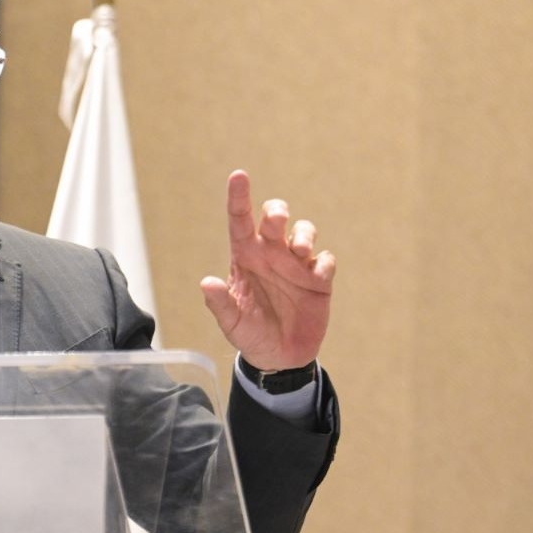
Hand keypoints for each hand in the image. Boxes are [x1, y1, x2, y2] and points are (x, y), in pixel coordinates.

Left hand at [200, 170, 335, 370]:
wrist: (281, 357)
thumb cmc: (251, 335)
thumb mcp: (232, 324)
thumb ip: (220, 304)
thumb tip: (206, 283)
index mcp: (245, 258)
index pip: (240, 221)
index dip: (239, 197)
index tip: (238, 175)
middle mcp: (271, 255)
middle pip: (275, 217)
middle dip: (278, 211)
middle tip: (276, 222)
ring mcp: (296, 265)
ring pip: (304, 231)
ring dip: (304, 235)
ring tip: (300, 252)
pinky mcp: (318, 280)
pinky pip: (325, 260)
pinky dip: (323, 263)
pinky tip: (317, 277)